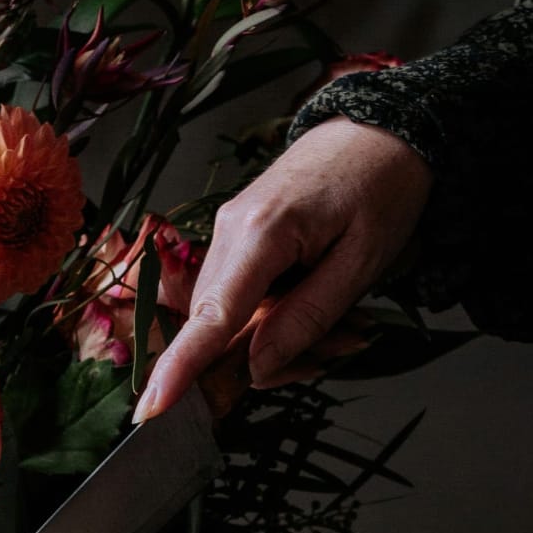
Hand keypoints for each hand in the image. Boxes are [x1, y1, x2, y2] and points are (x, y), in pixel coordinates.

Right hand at [132, 117, 432, 422]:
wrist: (382, 123)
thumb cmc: (383, 183)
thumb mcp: (362, 261)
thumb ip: (307, 319)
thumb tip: (258, 367)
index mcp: (261, 232)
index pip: (212, 317)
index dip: (181, 369)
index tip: (150, 408)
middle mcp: (229, 231)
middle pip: (222, 329)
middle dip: (272, 357)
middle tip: (345, 345)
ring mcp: (228, 232)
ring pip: (232, 318)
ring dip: (281, 336)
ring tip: (347, 323)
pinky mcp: (236, 236)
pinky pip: (241, 297)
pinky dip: (276, 315)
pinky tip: (318, 303)